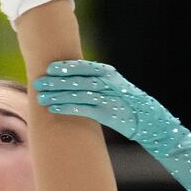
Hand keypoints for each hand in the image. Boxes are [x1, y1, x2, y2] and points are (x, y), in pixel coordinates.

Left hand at [33, 59, 182, 150]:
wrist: (152, 123)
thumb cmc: (130, 108)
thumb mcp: (114, 91)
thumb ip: (97, 85)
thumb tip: (74, 83)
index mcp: (111, 75)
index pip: (85, 67)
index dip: (67, 67)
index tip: (49, 68)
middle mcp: (111, 83)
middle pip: (79, 79)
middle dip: (57, 81)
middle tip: (38, 82)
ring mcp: (111, 98)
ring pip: (79, 93)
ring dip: (58, 94)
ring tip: (41, 97)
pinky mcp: (110, 114)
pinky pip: (85, 108)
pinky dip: (68, 107)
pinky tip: (54, 108)